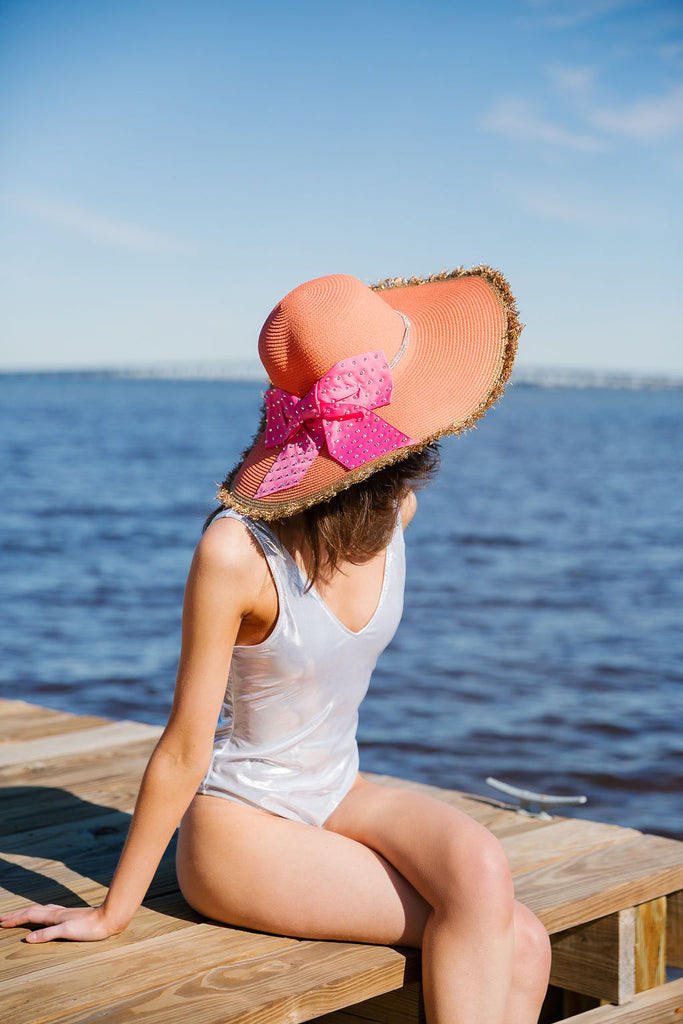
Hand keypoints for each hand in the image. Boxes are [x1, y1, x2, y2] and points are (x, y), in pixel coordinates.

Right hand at [0, 903, 120, 942]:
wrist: (109, 918)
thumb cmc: (89, 927)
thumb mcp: (67, 931)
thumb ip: (47, 934)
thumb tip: (27, 939)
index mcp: (53, 916)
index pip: (29, 916)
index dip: (15, 919)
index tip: (1, 922)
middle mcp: (56, 912)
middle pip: (31, 911)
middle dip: (16, 914)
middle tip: (2, 918)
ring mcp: (63, 913)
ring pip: (39, 910)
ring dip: (26, 912)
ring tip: (18, 915)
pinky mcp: (70, 915)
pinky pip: (48, 912)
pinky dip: (39, 913)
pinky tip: (45, 914)